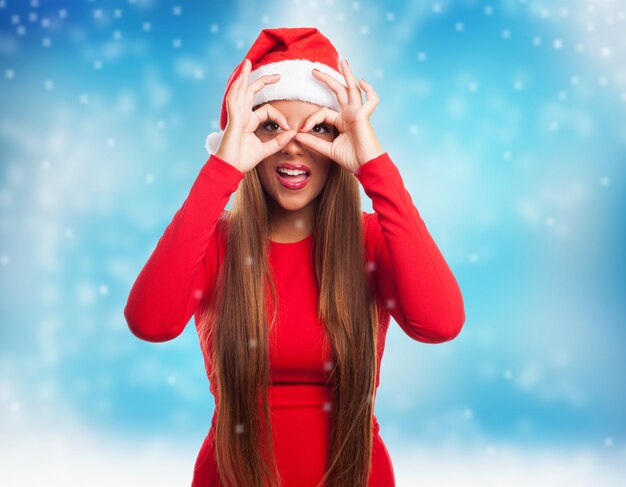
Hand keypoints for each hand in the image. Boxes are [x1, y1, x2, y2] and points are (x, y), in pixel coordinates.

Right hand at [215, 58, 298, 173]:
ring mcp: (235, 117)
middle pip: (250, 93)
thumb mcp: (266, 150)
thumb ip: (279, 141)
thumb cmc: (243, 160)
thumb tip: (293, 133)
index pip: (267, 110)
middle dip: (261, 81)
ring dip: (243, 77)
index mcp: (248, 122)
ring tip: (246, 63)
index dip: (280, 116)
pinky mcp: (232, 121)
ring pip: (239, 91)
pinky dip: (235, 90)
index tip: (289, 127)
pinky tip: (239, 80)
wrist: (230, 169)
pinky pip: (233, 101)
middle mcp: (241, 116)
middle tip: (276, 74)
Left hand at [293, 59, 383, 173]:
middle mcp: (350, 114)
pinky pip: (371, 100)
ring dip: (348, 74)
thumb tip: (296, 136)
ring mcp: (358, 113)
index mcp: (342, 121)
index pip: (323, 112)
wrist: (366, 167)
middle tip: (313, 70)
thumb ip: (313, 142)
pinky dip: (369, 90)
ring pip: (352, 89)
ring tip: (342, 61)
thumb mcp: (328, 149)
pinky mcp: (365, 117)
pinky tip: (362, 82)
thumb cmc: (352, 160)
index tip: (301, 130)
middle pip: (338, 91)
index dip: (311, 120)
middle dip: (327, 80)